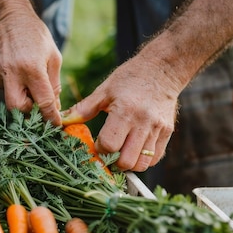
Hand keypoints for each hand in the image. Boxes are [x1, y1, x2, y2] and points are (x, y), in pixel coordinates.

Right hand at [0, 7, 62, 125]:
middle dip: (28, 112)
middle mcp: (9, 70)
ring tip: (21, 71)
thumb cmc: (35, 36)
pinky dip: (6, 83)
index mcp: (31, 67)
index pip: (43, 102)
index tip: (54, 126)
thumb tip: (52, 110)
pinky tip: (9, 66)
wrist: (7, 16)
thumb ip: (53, 85)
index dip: (50, 118)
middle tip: (35, 102)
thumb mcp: (53, 57)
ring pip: (7, 96)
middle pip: (17, 109)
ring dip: (18, 91)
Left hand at [61, 55, 180, 171]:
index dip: (100, 149)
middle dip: (113, 161)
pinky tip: (134, 149)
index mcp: (125, 112)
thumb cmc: (129, 78)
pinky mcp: (168, 132)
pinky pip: (155, 158)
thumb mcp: (104, 90)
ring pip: (142, 164)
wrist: (161, 69)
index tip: (97, 143)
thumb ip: (84, 109)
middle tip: (109, 152)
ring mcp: (157, 129)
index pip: (109, 145)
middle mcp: (143, 123)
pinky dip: (143, 159)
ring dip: (128, 163)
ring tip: (121, 152)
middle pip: (126, 161)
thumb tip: (64, 121)